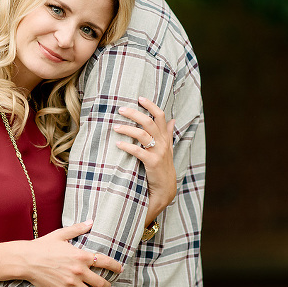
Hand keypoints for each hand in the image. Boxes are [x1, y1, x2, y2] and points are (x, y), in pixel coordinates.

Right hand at [14, 221, 122, 286]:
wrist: (26, 259)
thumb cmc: (42, 245)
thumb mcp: (61, 234)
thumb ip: (77, 229)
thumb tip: (90, 222)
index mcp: (81, 256)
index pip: (105, 262)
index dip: (115, 266)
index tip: (119, 269)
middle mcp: (79, 271)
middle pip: (100, 283)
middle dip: (105, 284)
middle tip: (105, 285)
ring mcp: (71, 283)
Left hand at [114, 96, 176, 224]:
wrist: (165, 189)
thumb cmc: (163, 167)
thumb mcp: (168, 149)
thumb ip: (168, 134)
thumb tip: (172, 120)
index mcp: (165, 138)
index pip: (160, 116)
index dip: (151, 105)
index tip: (139, 98)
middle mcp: (163, 143)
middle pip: (149, 122)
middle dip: (134, 114)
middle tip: (121, 109)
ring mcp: (158, 153)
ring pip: (142, 134)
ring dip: (127, 129)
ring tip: (115, 127)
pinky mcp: (152, 163)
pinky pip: (138, 151)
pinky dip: (127, 146)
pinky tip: (118, 144)